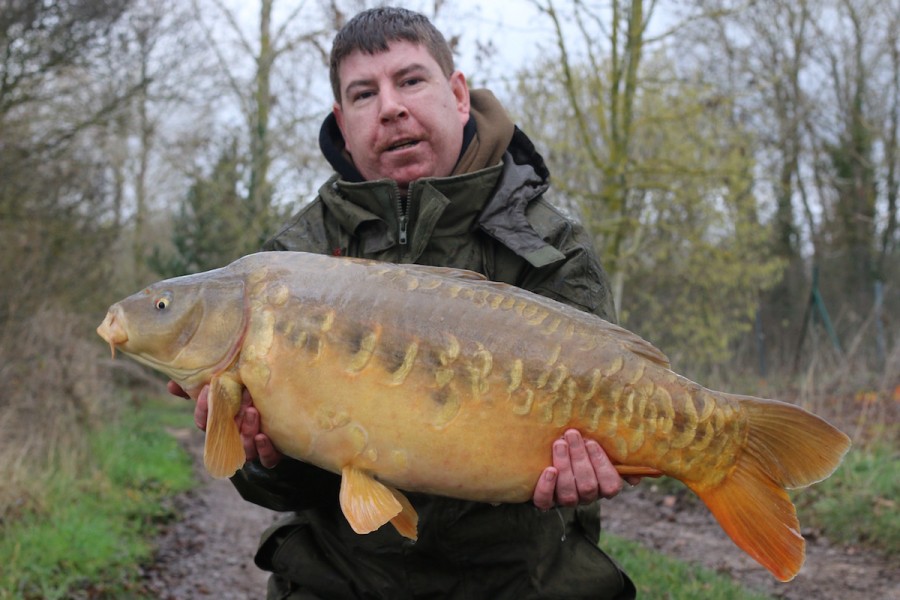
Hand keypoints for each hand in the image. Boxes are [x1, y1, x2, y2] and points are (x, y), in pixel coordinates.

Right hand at [167, 380, 282, 467]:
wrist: (289, 411)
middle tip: (234, 398)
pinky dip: (264, 450)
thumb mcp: (230, 386)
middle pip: (224, 435)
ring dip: (246, 431)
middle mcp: (236, 437)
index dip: (203, 410)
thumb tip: (171, 385)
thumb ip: (203, 385)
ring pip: (245, 448)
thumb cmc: (251, 397)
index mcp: (223, 423)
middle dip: (226, 419)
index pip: (205, 422)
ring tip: (252, 411)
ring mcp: (253, 447)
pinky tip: (263, 436)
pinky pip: (267, 458)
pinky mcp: (272, 452)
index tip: (206, 390)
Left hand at [532, 429, 638, 509]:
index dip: (601, 464)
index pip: (610, 486)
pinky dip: (547, 487)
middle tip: (571, 434)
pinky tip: (548, 469)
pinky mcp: (545, 501)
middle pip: (588, 487)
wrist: (548, 455)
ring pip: (568, 494)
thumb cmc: (581, 449)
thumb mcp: (600, 450)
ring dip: (564, 466)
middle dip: (579, 458)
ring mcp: (565, 501)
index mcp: (603, 487)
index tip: (591, 442)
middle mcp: (586, 497)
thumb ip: (619, 460)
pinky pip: (545, 501)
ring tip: (559, 444)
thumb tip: (636, 478)